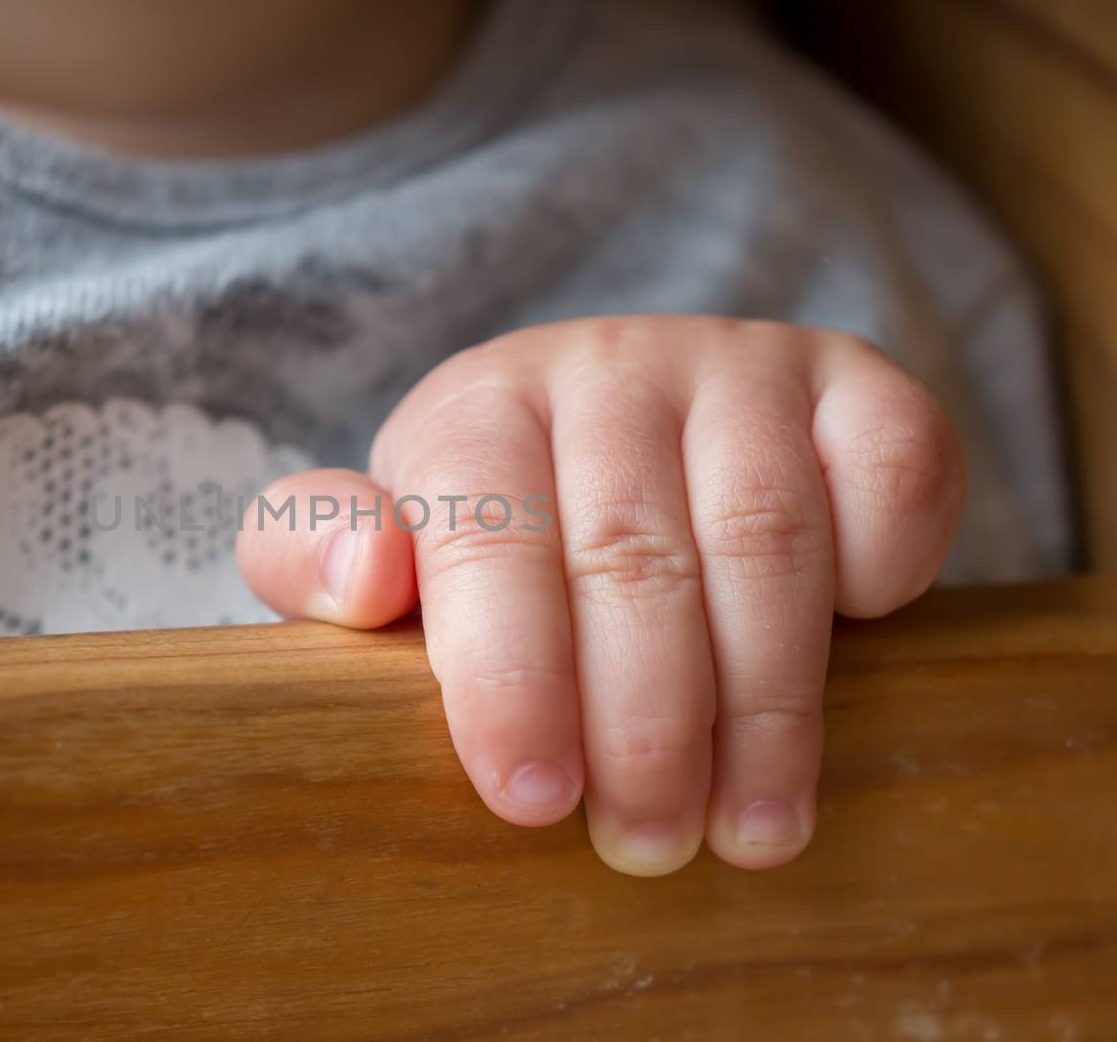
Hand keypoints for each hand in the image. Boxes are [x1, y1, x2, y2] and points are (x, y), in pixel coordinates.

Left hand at [236, 316, 964, 874]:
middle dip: (643, 725)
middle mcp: (606, 366)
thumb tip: (365, 579)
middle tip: (645, 844)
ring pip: (764, 539)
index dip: (510, 676)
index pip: (486, 537)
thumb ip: (316, 556)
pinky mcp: (853, 381)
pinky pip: (893, 471)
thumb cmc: (489, 526)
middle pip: (632, 556)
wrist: (613, 432)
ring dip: (765, 704)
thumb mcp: (384, 545)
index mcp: (477, 408)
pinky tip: (851, 653)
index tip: (530, 800)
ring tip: (747, 827)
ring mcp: (738, 365)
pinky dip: (881, 573)